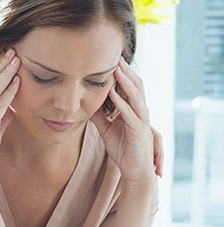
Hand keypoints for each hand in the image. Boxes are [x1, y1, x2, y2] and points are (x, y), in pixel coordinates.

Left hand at [91, 59, 154, 186]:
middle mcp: (141, 112)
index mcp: (134, 109)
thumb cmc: (123, 148)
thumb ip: (98, 115)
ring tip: (116, 69)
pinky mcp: (139, 131)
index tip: (111, 59)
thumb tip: (85, 102)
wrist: (134, 171)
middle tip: (116, 56)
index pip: (129, 86)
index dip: (122, 73)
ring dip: (125, 82)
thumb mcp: (106, 128)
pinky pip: (130, 114)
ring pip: (136, 96)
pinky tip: (113, 94)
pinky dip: (122, 103)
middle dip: (126, 71)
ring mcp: (142, 121)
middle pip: (136, 86)